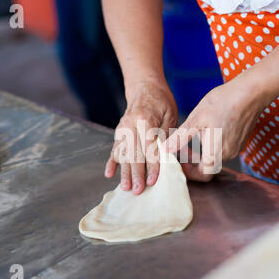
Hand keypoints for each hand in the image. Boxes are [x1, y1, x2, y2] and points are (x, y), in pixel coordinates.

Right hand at [105, 79, 177, 193]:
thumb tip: (165, 156)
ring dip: (124, 172)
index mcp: (146, 120)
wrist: (145, 87)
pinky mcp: (119, 132)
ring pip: (123, 154)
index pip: (149, 148)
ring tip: (125, 187)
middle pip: (133, 154)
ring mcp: (122, 129)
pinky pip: (114, 149)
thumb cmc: (162, 102)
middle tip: (137, 191)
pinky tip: (109, 174)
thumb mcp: (170, 115)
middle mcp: (130, 125)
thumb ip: (166, 135)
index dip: (152, 166)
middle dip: (136, 174)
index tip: (153, 181)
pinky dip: (112, 162)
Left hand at [165, 72, 269, 181]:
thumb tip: (165, 149)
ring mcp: (235, 148)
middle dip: (192, 161)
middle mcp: (228, 155)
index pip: (202, 175)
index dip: (189, 172)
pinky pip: (222, 150)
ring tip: (191, 137)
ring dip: (201, 152)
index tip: (179, 161)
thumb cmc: (224, 102)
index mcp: (216, 153)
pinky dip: (211, 145)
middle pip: (207, 167)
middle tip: (180, 149)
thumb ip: (181, 137)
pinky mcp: (239, 141)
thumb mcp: (197, 119)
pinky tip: (205, 130)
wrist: (251, 92)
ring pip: (214, 158)